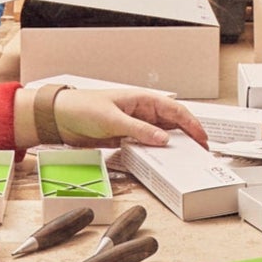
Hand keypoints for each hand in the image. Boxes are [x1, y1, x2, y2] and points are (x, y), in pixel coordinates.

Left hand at [53, 89, 209, 147]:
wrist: (59, 118)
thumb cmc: (82, 107)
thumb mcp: (113, 119)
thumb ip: (139, 130)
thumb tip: (163, 139)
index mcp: (142, 99)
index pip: (175, 110)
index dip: (191, 124)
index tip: (202, 138)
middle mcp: (142, 112)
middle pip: (172, 124)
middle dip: (187, 137)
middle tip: (200, 153)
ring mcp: (134, 126)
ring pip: (160, 137)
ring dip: (171, 147)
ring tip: (184, 161)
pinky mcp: (126, 138)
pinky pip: (146, 146)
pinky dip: (154, 154)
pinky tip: (160, 162)